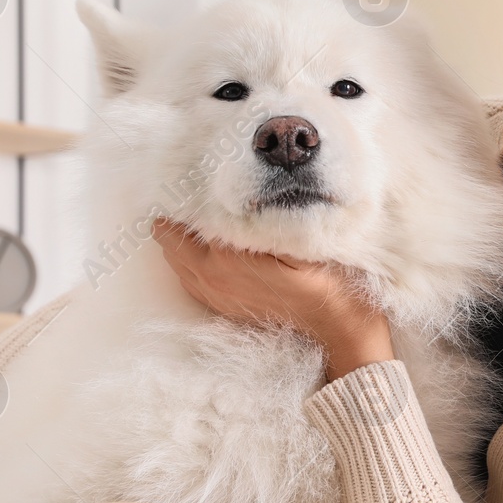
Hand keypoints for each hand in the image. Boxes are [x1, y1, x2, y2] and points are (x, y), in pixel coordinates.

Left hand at [149, 217, 394, 380]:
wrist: (331, 317)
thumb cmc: (317, 272)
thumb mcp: (293, 236)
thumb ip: (259, 220)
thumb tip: (233, 198)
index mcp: (225, 257)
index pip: (190, 223)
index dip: (186, 203)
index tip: (184, 185)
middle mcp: (212, 277)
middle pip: (174, 245)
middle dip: (172, 225)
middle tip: (173, 201)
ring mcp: (215, 296)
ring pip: (178, 265)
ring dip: (174, 246)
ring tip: (175, 225)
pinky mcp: (223, 307)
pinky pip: (190, 283)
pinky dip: (184, 266)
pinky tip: (190, 256)